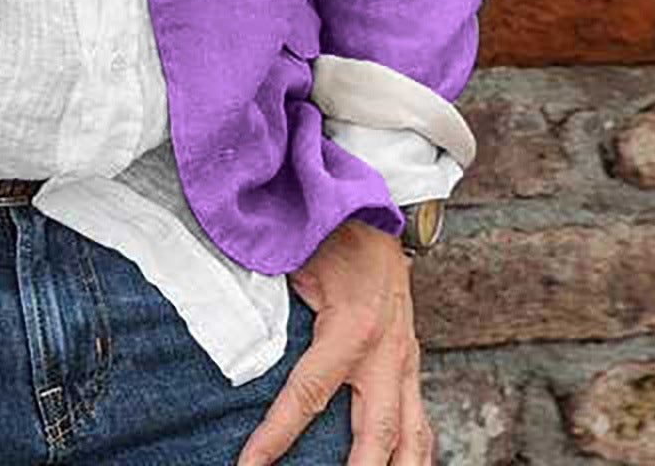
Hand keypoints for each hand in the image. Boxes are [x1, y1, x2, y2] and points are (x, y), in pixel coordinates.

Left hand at [235, 218, 432, 465]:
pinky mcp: (412, 363)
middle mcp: (387, 354)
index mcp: (351, 329)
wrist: (376, 213)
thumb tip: (234, 334)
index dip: (276, 436)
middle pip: (376, 436)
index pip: (308, 395)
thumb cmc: (330, 233)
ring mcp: (406, 362)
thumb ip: (271, 302)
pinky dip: (414, 454)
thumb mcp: (295, 259)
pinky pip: (420, 421)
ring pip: (412, 438)